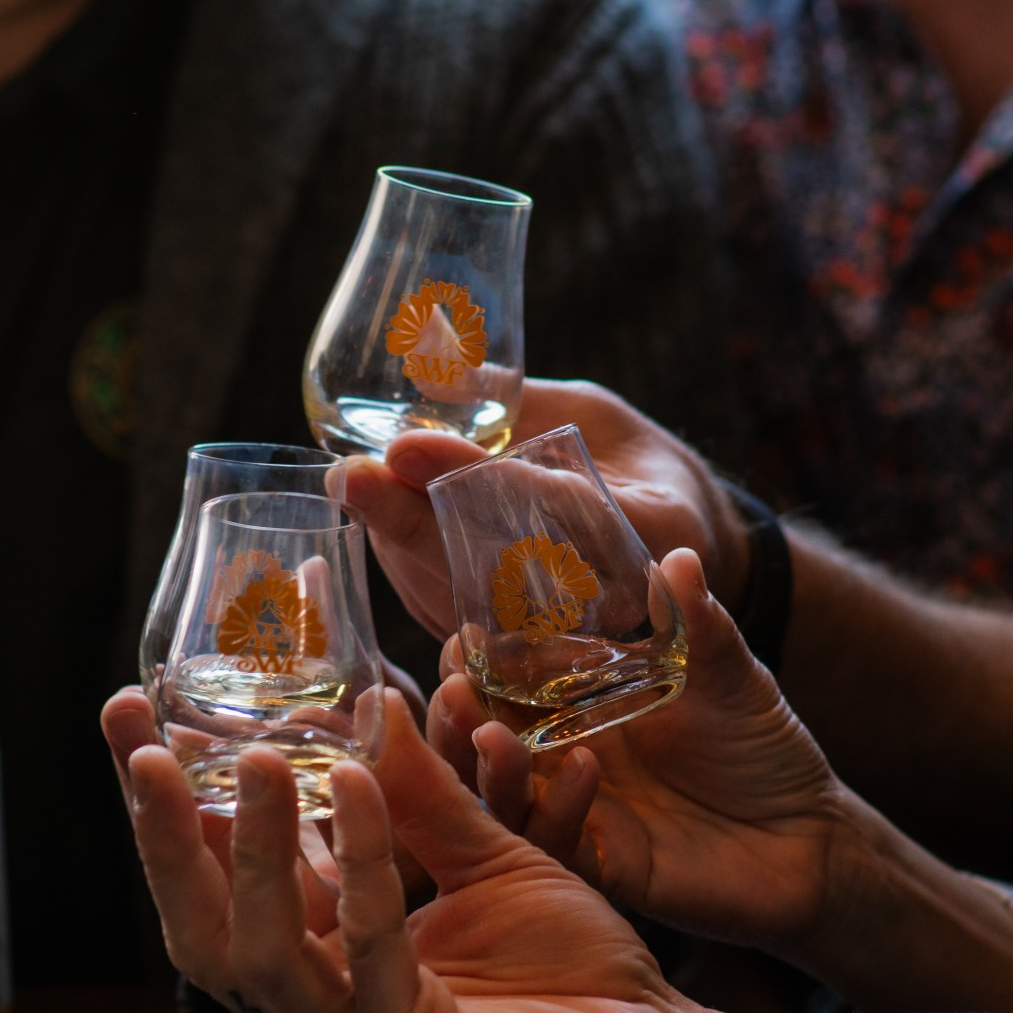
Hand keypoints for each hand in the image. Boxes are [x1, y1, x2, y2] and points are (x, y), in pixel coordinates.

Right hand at [115, 684, 713, 1012]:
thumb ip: (421, 794)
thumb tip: (363, 703)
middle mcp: (318, 1009)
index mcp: (321, 960)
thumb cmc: (570, 968)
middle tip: (142, 743)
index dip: (171, 803)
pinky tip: (354, 786)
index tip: (129, 714)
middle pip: (202, 927)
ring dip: (253, 849)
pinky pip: (371, 955)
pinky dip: (361, 867)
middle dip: (163, 837)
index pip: (219, 878)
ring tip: (255, 755)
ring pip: (263, 952)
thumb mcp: (487, 857)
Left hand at [345, 377, 748, 640]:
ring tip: (348, 485)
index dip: (476, 479)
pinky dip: (403, 559)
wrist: (664, 550)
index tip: (406, 446)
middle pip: (494, 567)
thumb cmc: (629, 465)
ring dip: (396, 542)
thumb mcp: (592, 412)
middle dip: (413, 520)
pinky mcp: (510, 646)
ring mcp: (555, 634)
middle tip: (353, 474)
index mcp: (650, 531)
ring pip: (462, 595)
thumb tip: (431, 366)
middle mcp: (606, 598)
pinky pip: (450, 608)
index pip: (554, 509)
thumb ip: (522, 400)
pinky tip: (366, 513)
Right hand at [430, 547, 846, 953]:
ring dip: (485, 766)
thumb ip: (700, 624)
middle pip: (478, 739)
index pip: (500, 681)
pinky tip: (581, 769)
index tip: (463, 636)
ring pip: (499, 797)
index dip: (472, 663)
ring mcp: (575, 812)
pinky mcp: (601, 865)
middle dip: (454, 716)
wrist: (811, 837)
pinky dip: (557, 809)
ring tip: (488, 732)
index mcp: (576, 706)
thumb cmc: (762, 748)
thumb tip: (678, 557)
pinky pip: (556, 844)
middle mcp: (559, 757)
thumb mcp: (732, 676)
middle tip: (451, 690)